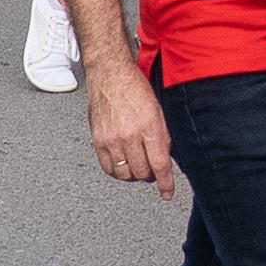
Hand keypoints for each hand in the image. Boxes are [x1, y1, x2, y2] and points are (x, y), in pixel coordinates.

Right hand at [84, 55, 173, 188]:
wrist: (109, 73)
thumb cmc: (134, 86)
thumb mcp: (158, 109)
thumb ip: (162, 135)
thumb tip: (166, 158)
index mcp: (149, 126)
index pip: (160, 164)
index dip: (166, 184)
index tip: (168, 193)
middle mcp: (129, 134)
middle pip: (142, 173)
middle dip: (151, 176)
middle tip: (153, 171)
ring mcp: (111, 139)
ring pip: (125, 174)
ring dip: (134, 175)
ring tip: (138, 165)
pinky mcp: (98, 140)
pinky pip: (108, 168)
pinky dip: (117, 171)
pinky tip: (123, 164)